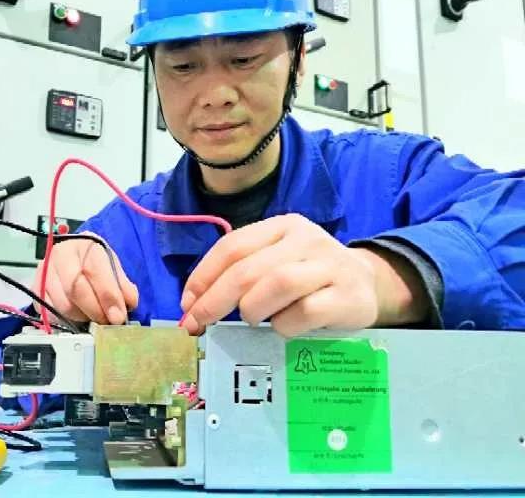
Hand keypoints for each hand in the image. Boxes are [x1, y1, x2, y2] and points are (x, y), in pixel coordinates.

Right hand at [32, 233, 137, 324]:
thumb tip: (128, 304)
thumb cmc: (94, 263)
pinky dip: (66, 321)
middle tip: (107, 322)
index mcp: (83, 245)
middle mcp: (60, 255)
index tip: (119, 316)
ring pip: (63, 305)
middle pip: (75, 289)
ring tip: (94, 318)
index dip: (108, 297)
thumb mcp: (113, 267)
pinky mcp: (35, 290)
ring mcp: (44, 273)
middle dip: (95, 311)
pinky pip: (50, 313)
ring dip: (82, 318)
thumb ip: (123, 285)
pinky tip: (78, 317)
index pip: (94, 271)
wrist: (73, 257)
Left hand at [180, 214, 427, 336]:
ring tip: (250, 319)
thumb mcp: (276, 261)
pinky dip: (285, 325)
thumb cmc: (309, 276)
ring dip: (252, 308)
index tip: (187, 303)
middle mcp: (306, 239)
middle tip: (198, 323)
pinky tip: (285, 327)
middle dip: (215, 299)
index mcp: (282, 226)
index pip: (232, 246)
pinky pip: (305, 312)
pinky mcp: (348, 297)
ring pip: (277, 283)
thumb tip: (194, 306)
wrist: (367, 283)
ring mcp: (329, 266)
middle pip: (248, 268)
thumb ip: (241, 274)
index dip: (203, 276)